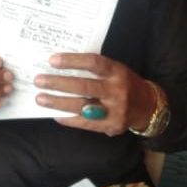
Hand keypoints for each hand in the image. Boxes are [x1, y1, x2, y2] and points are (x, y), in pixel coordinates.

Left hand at [34, 53, 155, 136]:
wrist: (148, 107)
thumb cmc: (125, 83)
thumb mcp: (116, 70)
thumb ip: (95, 69)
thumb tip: (62, 66)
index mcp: (118, 72)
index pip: (93, 63)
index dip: (72, 61)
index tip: (52, 60)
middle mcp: (117, 90)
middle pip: (84, 86)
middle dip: (58, 83)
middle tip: (39, 80)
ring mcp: (114, 110)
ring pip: (82, 106)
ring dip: (58, 102)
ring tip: (40, 98)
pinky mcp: (111, 126)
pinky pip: (85, 123)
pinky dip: (68, 118)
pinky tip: (54, 114)